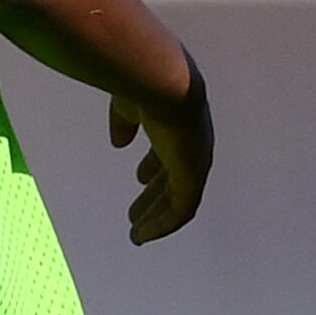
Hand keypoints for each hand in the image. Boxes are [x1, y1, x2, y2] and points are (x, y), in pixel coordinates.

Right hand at [108, 60, 211, 244]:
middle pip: (173, 177)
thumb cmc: (143, 82)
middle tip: (135, 213)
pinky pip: (180, 211)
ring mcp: (195, 160)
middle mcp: (192, 142)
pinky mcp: (193, 177)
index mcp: (178, 120)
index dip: (153, 164)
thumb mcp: (128, 103)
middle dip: (154, 196)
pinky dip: (162, 226)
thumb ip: (124, 121)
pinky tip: (143, 235)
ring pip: (178, 198)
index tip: (139, 178)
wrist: (162, 80)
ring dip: (156, 216)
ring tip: (137, 232)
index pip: (169, 148)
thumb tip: (119, 142)